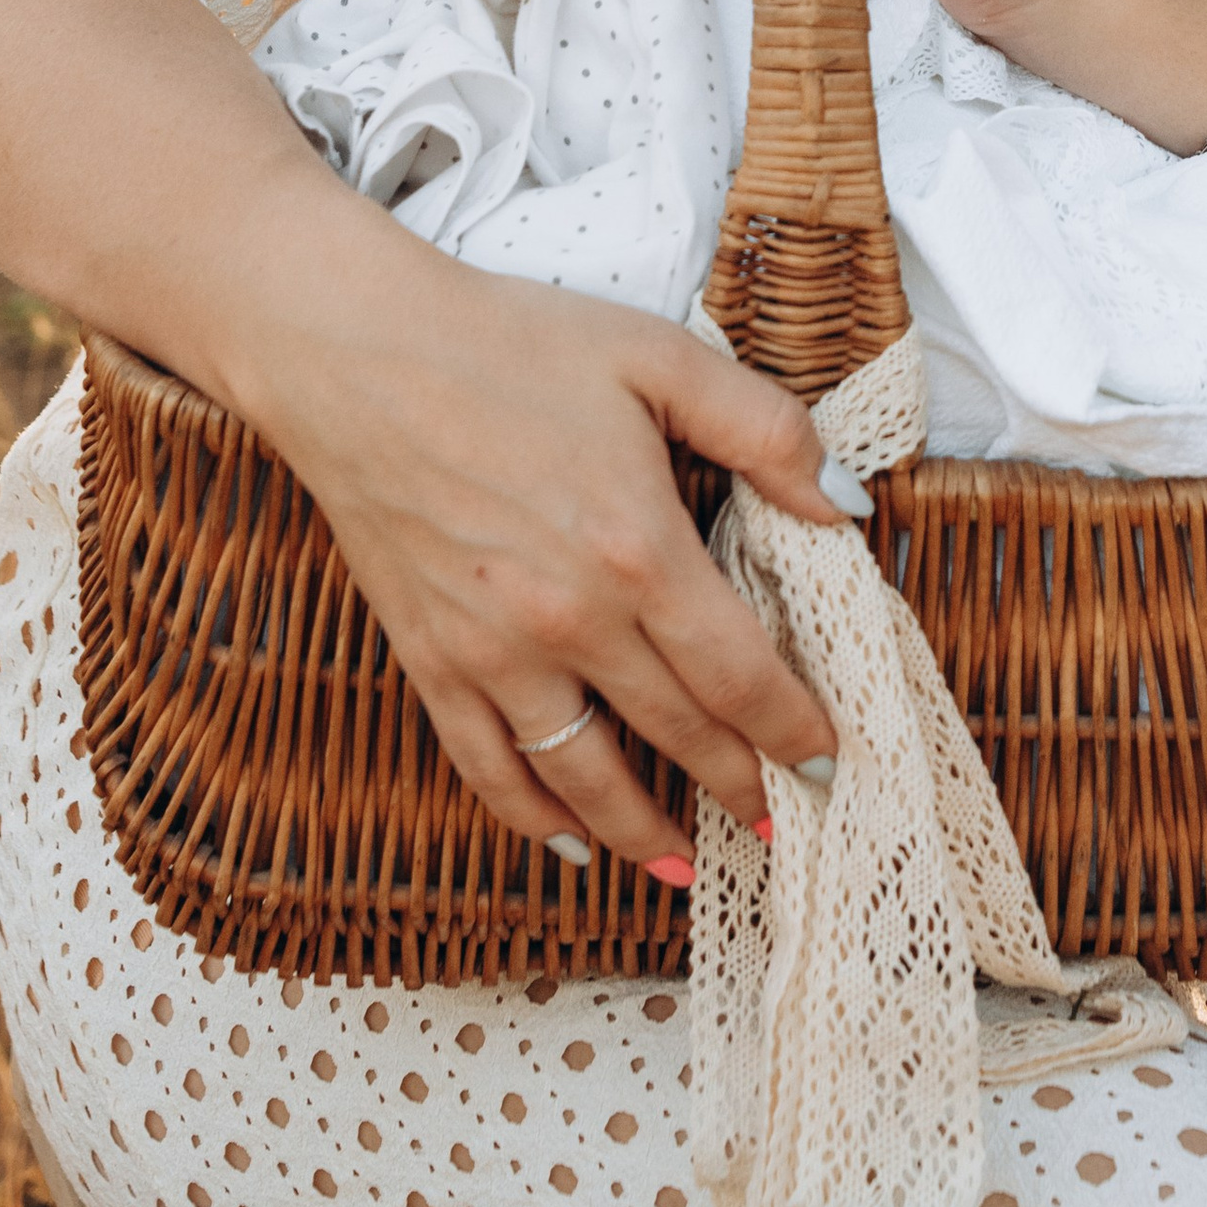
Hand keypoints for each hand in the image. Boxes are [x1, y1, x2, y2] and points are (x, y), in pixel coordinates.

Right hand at [248, 196, 855, 876]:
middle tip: (785, 826)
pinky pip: (487, 768)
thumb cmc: (515, 345)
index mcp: (638, 549)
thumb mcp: (663, 358)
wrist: (361, 355)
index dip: (792, 729)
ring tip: (688, 862)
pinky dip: (532, 819)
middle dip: (740, 788)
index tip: (828, 762)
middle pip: (677, 733)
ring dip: (644, 831)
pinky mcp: (431, 659)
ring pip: (584, 777)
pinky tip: (569, 843)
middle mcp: (570, 620)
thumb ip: (766, 430)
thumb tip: (844, 507)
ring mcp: (493, 652)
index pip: (739, 674)